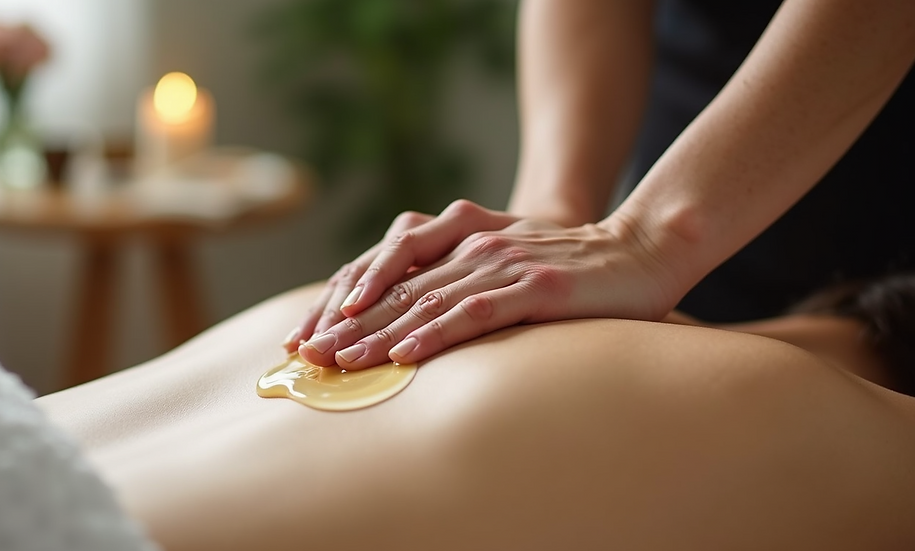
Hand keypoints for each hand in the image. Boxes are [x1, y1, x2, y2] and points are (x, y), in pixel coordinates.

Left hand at [297, 205, 682, 368]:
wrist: (640, 250)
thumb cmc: (573, 269)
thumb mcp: (510, 268)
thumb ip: (467, 282)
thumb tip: (416, 321)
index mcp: (464, 240)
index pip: (392, 272)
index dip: (347, 302)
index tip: (312, 334)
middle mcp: (475, 246)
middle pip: (398, 287)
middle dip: (348, 322)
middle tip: (307, 353)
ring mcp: (504, 264)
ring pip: (427, 300)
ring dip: (378, 332)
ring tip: (340, 360)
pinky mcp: (535, 287)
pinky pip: (474, 313)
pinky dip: (435, 334)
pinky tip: (405, 354)